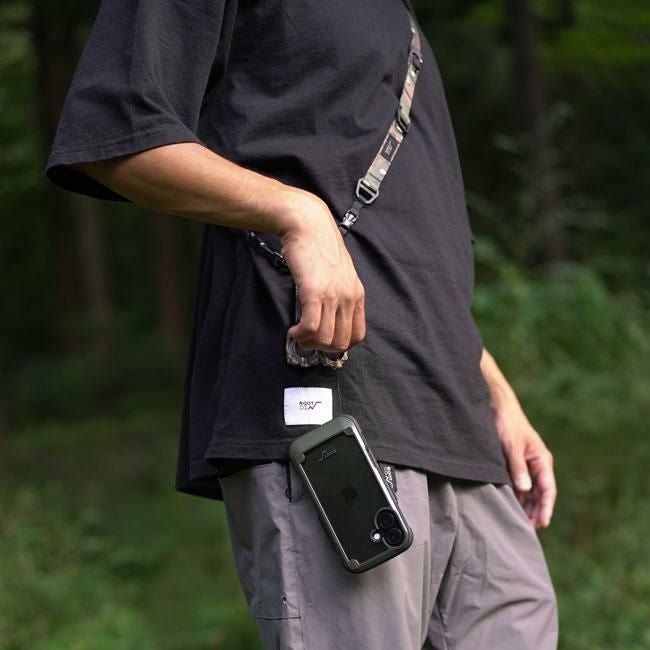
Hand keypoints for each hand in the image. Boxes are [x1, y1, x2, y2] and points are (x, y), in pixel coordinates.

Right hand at [275, 188, 365, 351]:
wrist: (308, 224)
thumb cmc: (318, 246)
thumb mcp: (338, 273)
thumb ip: (339, 294)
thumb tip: (328, 317)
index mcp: (357, 293)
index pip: (357, 335)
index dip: (339, 345)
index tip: (324, 342)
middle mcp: (348, 296)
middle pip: (341, 341)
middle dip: (322, 348)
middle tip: (307, 341)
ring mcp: (333, 295)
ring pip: (326, 338)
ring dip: (308, 343)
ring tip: (298, 335)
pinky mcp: (314, 291)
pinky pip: (311, 326)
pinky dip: (300, 334)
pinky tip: (293, 330)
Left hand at [492, 396, 556, 528]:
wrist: (497, 407)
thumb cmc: (507, 424)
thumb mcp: (512, 447)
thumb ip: (518, 468)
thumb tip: (525, 489)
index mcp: (542, 460)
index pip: (548, 489)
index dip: (546, 507)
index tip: (543, 523)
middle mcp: (537, 464)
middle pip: (540, 494)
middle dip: (536, 511)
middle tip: (530, 529)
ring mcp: (527, 465)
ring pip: (530, 491)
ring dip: (527, 506)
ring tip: (522, 523)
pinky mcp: (515, 464)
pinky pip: (520, 485)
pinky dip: (518, 496)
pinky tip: (513, 507)